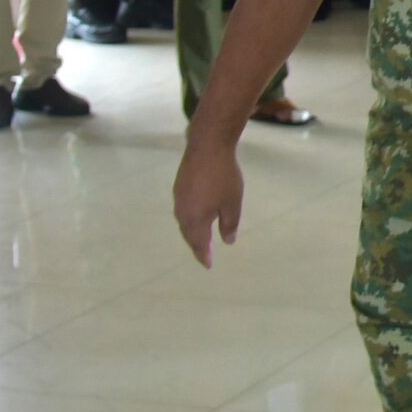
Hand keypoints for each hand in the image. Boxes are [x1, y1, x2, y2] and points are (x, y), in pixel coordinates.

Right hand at [172, 145, 244, 267]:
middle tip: (205, 254)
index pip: (199, 244)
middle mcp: (182, 212)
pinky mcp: (179, 186)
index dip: (204, 255)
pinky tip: (197, 215)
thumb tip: (227, 241)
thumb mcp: (232, 204)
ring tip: (202, 237)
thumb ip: (229, 225)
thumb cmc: (223, 177)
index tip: (208, 265)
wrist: (207, 146)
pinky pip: (183, 210)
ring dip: (193, 232)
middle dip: (197, 245)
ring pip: (184, 222)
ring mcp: (178, 198)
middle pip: (189, 234)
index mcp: (195, 220)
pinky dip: (190, 218)